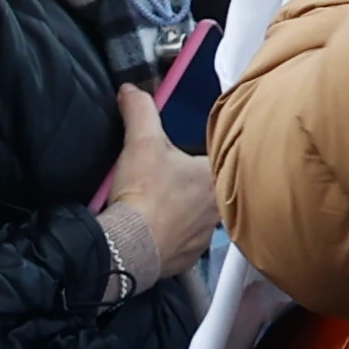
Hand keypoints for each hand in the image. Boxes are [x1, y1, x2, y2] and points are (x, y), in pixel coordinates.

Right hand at [98, 86, 217, 288]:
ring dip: (182, 214)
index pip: (214, 161)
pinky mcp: (189, 258)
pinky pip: (185, 243)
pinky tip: (154, 232)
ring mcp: (204, 236)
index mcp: (214, 177)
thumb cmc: (142, 193)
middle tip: (166, 183)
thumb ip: (140, 110)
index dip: (195, 159)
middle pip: (207, 190)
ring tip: (159, 209)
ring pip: (198, 219)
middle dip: (189, 187)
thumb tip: (131, 90)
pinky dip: (171, 238)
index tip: (178, 161)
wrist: (130, 244)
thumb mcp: (140, 141)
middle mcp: (218, 209)